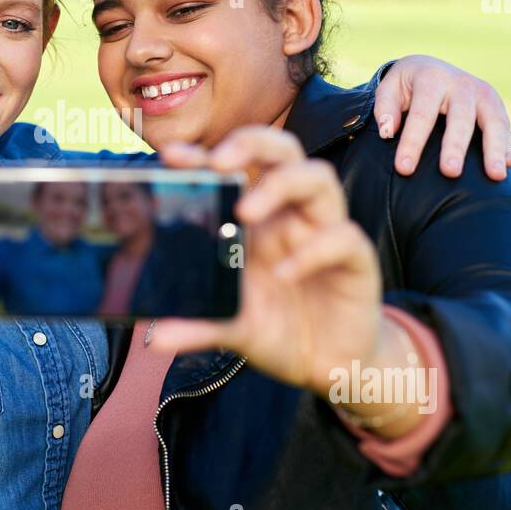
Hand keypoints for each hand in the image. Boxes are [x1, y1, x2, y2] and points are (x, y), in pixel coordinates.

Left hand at [150, 127, 387, 394]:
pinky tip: (284, 273)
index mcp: (258, 218)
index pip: (236, 167)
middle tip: (220, 162)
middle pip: (282, 150)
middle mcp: (292, 215)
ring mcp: (325, 232)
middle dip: (251, 143)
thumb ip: (198, 324)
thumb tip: (154, 338)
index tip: (172, 156)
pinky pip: (344, 238)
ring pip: (318, 177)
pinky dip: (313, 250)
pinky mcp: (357, 261)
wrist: (328, 366)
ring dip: (281, 184)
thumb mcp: (232, 327)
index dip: (206, 154)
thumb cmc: (279, 327)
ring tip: (245, 211)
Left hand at [374, 55, 510, 180]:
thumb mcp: (390, 88)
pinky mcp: (496, 104)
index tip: (404, 168)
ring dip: (494, 148)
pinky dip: (506, 146)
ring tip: (495, 175)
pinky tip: (506, 167)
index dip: (412, 141)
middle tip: (450, 172)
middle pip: (460, 117)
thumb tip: (387, 131)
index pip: (421, 113)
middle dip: (455, 145)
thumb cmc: (407, 86)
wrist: (432, 67)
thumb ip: (385, 107)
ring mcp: (483, 93)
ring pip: (493, 120)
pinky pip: (504, 125)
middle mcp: (461, 84)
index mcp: (431, 78)